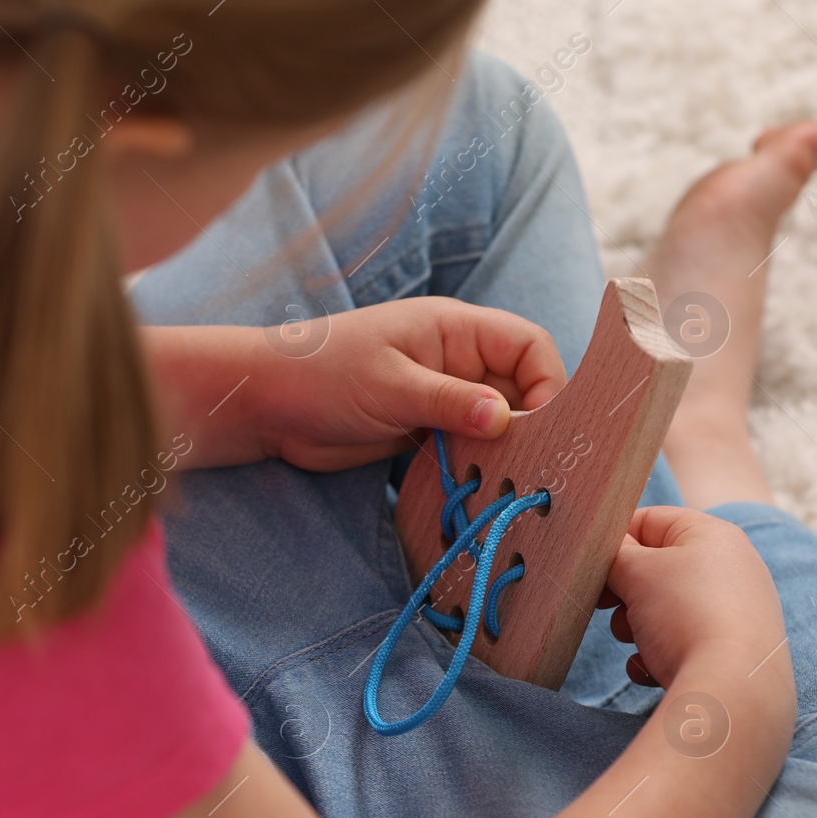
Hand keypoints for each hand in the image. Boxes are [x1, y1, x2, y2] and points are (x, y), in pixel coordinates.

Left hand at [250, 297, 565, 470]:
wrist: (265, 404)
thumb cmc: (321, 373)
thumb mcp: (390, 386)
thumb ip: (449, 402)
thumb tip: (506, 419)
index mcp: (457, 330)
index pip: (529, 346)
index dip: (549, 383)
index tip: (550, 428)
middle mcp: (459, 361)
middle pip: (522, 389)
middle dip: (535, 425)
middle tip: (538, 467)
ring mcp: (443, 396)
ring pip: (498, 423)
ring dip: (507, 451)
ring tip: (513, 484)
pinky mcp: (426, 429)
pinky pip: (470, 446)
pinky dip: (481, 465)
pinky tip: (483, 488)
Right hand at [599, 506, 784, 688]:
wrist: (734, 686)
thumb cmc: (687, 616)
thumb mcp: (637, 573)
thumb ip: (615, 554)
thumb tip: (612, 552)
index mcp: (713, 534)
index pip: (651, 520)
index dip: (616, 541)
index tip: (593, 566)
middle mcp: (732, 567)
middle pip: (658, 568)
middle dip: (626, 590)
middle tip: (606, 606)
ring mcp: (736, 609)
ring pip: (666, 608)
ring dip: (637, 625)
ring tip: (633, 639)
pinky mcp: (734, 649)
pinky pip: (684, 642)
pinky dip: (660, 653)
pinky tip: (651, 668)